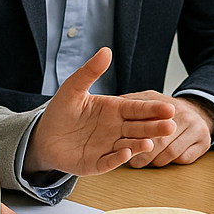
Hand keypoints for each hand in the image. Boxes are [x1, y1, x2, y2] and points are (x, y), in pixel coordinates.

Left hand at [24, 48, 176, 175]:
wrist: (43, 136)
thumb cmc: (61, 111)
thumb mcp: (74, 88)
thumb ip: (90, 71)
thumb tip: (106, 50)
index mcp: (115, 109)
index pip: (138, 109)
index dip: (153, 109)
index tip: (169, 108)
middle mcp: (116, 128)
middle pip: (140, 128)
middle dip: (155, 128)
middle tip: (170, 126)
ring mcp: (108, 146)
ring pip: (129, 145)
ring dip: (140, 145)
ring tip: (149, 143)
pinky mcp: (97, 163)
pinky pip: (109, 161)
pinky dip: (118, 159)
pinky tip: (126, 154)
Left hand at [122, 92, 213, 166]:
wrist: (198, 112)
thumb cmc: (168, 111)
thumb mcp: (152, 100)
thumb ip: (133, 102)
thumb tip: (115, 102)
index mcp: (168, 105)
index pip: (149, 124)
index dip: (137, 139)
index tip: (127, 148)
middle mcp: (185, 115)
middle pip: (160, 142)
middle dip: (144, 155)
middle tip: (133, 162)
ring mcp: (197, 129)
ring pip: (171, 153)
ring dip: (156, 162)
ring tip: (144, 163)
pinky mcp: (205, 142)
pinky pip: (185, 158)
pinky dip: (173, 162)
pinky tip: (163, 160)